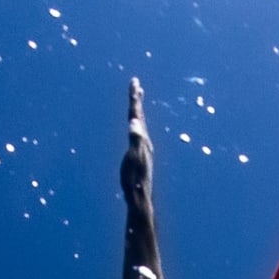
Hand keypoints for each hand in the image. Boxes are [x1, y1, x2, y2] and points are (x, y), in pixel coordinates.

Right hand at [120, 78, 152, 196]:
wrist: (140, 197)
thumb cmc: (135, 179)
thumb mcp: (133, 157)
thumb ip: (135, 139)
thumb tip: (134, 122)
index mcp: (142, 138)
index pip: (137, 114)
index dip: (134, 98)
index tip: (134, 82)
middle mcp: (144, 141)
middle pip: (140, 116)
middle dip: (137, 100)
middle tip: (135, 84)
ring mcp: (143, 148)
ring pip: (140, 124)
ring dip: (138, 111)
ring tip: (137, 101)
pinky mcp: (140, 155)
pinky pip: (138, 134)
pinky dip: (136, 125)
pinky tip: (136, 128)